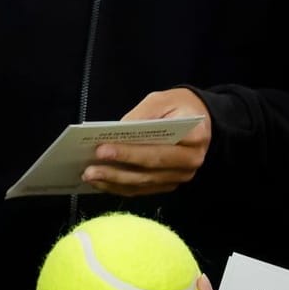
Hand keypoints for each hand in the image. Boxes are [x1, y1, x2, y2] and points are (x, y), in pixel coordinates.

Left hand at [83, 88, 211, 195]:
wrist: (200, 117)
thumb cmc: (178, 105)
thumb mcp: (160, 100)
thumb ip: (140, 116)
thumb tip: (116, 135)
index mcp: (194, 136)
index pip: (158, 149)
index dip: (129, 152)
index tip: (102, 149)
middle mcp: (191, 161)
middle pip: (149, 170)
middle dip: (116, 171)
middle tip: (89, 169)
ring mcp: (181, 176)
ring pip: (144, 184)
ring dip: (114, 182)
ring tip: (89, 177)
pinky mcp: (171, 183)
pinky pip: (144, 189)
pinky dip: (121, 187)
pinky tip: (102, 182)